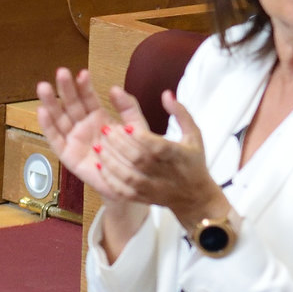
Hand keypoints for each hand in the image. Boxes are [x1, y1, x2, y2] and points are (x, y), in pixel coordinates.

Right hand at [33, 67, 146, 196]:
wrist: (130, 183)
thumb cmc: (133, 156)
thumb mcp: (137, 128)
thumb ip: (129, 108)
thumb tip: (115, 88)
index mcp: (99, 118)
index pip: (88, 98)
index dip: (84, 86)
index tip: (82, 73)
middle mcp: (83, 127)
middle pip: (71, 105)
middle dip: (65, 89)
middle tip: (61, 73)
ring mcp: (74, 140)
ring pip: (59, 118)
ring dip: (51, 103)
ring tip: (44, 87)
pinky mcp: (67, 156)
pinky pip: (55, 139)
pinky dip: (47, 126)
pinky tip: (42, 111)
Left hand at [97, 91, 228, 227]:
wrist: (194, 196)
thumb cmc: (192, 160)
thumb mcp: (193, 134)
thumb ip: (180, 113)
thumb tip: (166, 93)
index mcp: (177, 155)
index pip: (157, 146)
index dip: (140, 137)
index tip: (125, 126)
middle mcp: (164, 172)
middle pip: (138, 159)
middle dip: (119, 144)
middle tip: (105, 131)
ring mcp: (152, 187)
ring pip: (127, 175)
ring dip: (110, 160)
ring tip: (98, 146)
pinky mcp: (142, 197)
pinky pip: (122, 190)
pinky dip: (110, 179)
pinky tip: (100, 165)